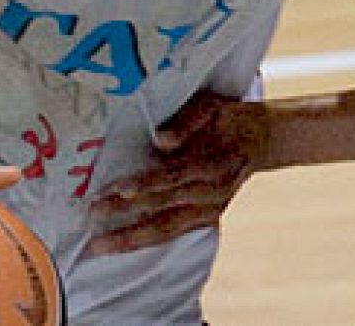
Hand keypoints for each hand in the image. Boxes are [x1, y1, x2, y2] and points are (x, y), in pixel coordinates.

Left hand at [87, 91, 267, 255]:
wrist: (261, 140)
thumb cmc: (228, 118)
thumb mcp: (213, 106)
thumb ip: (188, 121)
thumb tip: (160, 139)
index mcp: (214, 163)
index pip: (175, 175)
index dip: (148, 183)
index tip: (119, 188)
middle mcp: (212, 193)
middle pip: (165, 206)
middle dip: (126, 213)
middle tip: (93, 214)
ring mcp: (210, 210)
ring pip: (167, 229)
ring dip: (131, 238)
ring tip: (98, 246)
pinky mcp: (206, 220)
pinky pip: (173, 234)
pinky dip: (147, 242)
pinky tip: (122, 247)